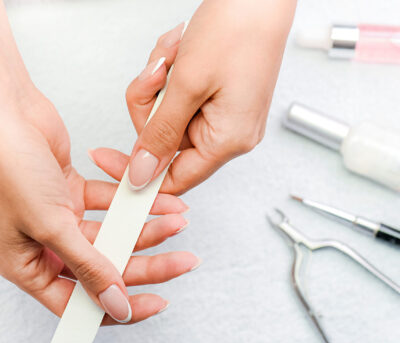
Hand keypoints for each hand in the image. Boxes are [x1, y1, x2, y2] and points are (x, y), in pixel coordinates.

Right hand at [0, 68, 198, 325]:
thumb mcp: (48, 225)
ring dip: (148, 228)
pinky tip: (161, 202)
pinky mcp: (72, 190)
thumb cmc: (5, 165)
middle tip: (182, 261)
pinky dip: (135, 201)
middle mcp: (46, 244)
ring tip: (178, 222)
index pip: (78, 303)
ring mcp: (61, 216)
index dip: (118, 308)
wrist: (1, 109)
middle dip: (149, 264)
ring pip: (113, 233)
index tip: (154, 304)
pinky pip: (111, 202)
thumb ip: (86, 266)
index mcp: (28, 265)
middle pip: (106, 266)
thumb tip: (114, 305)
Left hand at [122, 0, 295, 193]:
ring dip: (160, 85)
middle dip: (149, 105)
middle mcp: (231, 134)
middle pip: (166, 142)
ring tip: (175, 55)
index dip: (138, 172)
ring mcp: (225, 117)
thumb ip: (160, 133)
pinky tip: (181, 55)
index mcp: (229, 140)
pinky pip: (179, 101)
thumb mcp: (187, 84)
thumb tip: (142, 172)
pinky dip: (170, 78)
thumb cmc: (237, 29)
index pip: (175, 179)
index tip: (107, 158)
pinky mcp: (219, 101)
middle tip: (154, 75)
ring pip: (168, 118)